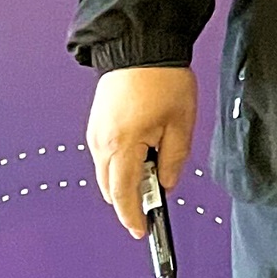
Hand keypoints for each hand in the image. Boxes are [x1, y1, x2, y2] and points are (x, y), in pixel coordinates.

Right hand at [85, 65, 195, 238]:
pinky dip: (120, 163)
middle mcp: (101, 144)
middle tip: (154, 201)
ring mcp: (95, 134)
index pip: (124, 195)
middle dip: (130, 199)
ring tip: (155, 167)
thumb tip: (166, 184)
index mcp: (122, 146)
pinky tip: (142, 152)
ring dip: (126, 179)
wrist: (139, 46)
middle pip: (111, 188)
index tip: (142, 231)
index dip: (132, 216)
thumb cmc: (163, 80)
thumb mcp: (181, 123)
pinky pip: (104, 155)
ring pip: (106, 173)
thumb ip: (174, 159)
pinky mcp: (96, 124)